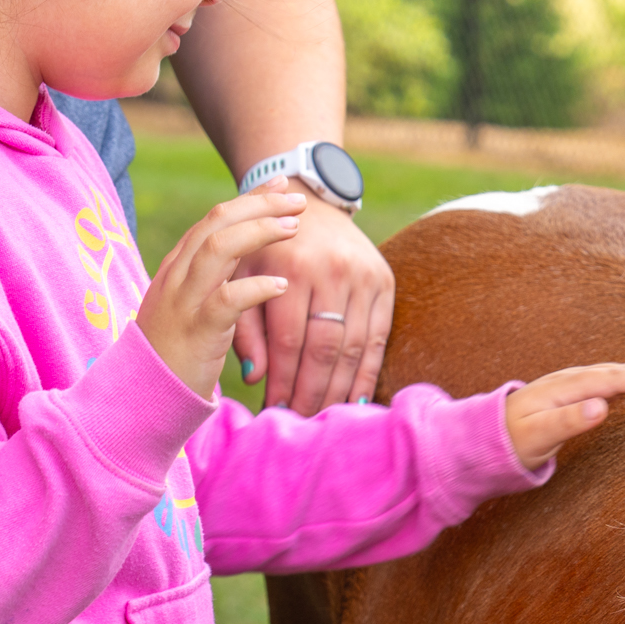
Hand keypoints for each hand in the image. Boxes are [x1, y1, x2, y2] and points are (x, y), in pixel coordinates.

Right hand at [136, 192, 304, 399]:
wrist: (142, 396)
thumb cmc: (175, 353)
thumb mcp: (192, 307)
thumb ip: (212, 281)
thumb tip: (244, 259)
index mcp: (178, 267)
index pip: (213, 220)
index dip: (249, 199)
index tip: (280, 185)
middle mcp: (177, 276)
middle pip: (216, 223)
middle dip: (258, 205)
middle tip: (297, 200)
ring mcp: (183, 302)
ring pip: (217, 250)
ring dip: (257, 233)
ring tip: (292, 229)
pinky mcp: (194, 332)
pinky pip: (225, 301)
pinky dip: (255, 288)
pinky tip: (281, 285)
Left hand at [232, 180, 394, 412]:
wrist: (307, 200)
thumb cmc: (262, 248)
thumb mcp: (240, 276)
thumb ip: (244, 327)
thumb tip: (254, 379)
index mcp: (290, 267)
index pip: (288, 341)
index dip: (282, 381)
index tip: (273, 411)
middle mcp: (331, 270)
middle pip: (324, 349)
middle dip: (311, 393)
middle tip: (301, 423)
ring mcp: (363, 276)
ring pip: (354, 347)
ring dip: (339, 390)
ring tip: (324, 416)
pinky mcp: (384, 281)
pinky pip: (379, 338)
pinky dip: (368, 373)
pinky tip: (356, 400)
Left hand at [504, 345, 624, 470]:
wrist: (490, 433)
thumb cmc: (513, 439)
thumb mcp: (537, 435)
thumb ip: (568, 421)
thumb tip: (601, 408)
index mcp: (569, 387)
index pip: (615, 380)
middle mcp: (577, 378)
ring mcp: (580, 382)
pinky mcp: (583, 390)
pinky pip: (618, 378)